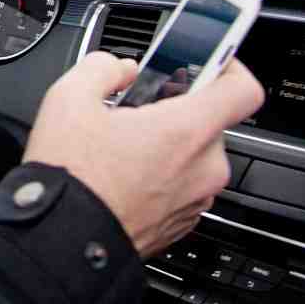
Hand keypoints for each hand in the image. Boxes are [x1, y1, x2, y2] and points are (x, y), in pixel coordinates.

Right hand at [23, 52, 264, 256]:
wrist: (61, 241)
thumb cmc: (70, 176)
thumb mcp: (68, 97)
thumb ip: (102, 67)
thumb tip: (118, 69)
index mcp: (186, 130)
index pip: (243, 89)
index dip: (230, 66)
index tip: (209, 62)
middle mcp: (203, 167)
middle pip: (209, 122)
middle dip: (175, 111)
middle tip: (134, 111)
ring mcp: (195, 199)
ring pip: (193, 156)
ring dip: (167, 145)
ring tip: (120, 147)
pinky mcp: (181, 223)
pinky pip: (182, 186)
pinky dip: (161, 176)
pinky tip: (122, 175)